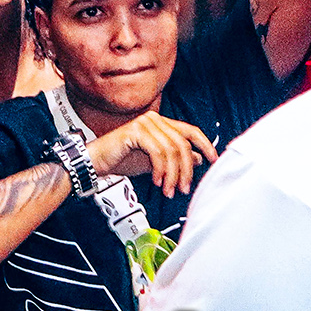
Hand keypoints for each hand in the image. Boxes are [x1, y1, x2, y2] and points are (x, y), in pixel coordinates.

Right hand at [88, 111, 217, 196]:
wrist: (96, 162)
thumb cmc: (122, 160)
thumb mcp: (154, 163)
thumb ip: (175, 159)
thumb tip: (198, 158)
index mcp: (161, 123)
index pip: (190, 130)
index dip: (204, 144)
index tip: (213, 159)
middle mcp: (154, 119)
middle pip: (182, 144)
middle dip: (186, 170)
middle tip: (183, 189)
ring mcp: (145, 123)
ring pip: (171, 150)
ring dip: (173, 175)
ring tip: (169, 190)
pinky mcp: (136, 131)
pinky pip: (157, 152)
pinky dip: (160, 170)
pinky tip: (157, 182)